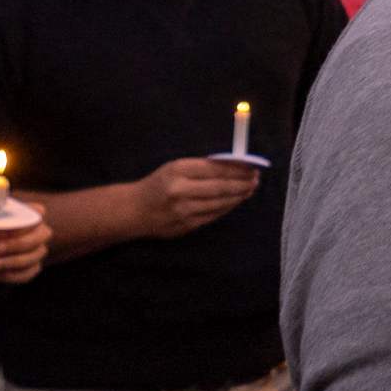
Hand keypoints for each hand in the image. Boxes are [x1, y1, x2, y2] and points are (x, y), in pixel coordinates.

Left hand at [0, 208, 50, 283]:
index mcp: (24, 214)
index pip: (38, 212)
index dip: (27, 218)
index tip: (8, 225)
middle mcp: (35, 230)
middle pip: (43, 234)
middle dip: (19, 242)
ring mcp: (36, 249)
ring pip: (36, 254)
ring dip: (13, 260)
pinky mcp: (32, 267)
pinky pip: (30, 272)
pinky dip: (15, 274)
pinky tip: (0, 272)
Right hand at [129, 154, 264, 237]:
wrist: (134, 211)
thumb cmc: (158, 184)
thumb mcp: (174, 167)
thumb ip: (200, 167)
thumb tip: (233, 165)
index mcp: (178, 170)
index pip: (215, 168)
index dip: (236, 169)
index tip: (251, 166)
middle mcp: (181, 190)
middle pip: (221, 187)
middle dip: (242, 183)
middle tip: (256, 179)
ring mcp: (184, 210)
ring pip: (220, 202)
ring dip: (239, 196)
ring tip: (250, 189)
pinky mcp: (187, 225)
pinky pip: (214, 215)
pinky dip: (227, 207)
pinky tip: (235, 201)